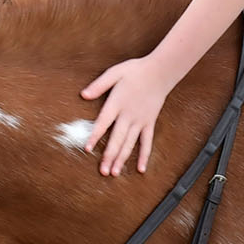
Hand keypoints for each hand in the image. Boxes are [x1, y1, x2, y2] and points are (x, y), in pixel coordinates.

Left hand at [81, 56, 169, 176]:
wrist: (160, 71)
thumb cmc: (135, 71)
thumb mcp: (114, 73)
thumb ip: (99, 85)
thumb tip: (83, 95)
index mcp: (117, 103)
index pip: (103, 123)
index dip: (95, 136)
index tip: (87, 149)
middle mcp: (128, 115)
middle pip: (117, 139)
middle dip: (109, 156)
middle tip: (103, 171)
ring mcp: (140, 121)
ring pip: (130, 144)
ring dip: (122, 159)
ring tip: (115, 173)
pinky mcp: (150, 123)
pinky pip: (147, 142)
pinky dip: (144, 155)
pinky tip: (141, 169)